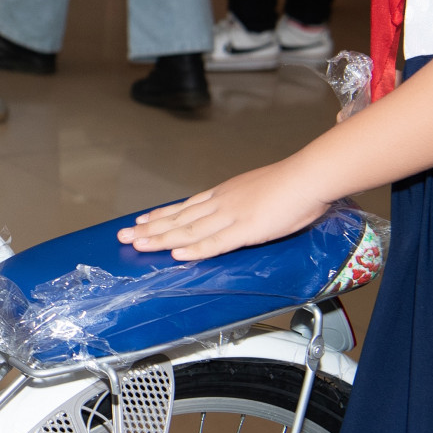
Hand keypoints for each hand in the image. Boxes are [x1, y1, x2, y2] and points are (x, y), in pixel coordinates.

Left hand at [116, 158, 332, 259]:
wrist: (309, 177)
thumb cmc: (292, 185)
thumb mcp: (259, 191)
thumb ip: (246, 204)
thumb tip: (242, 212)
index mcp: (225, 194)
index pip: (186, 207)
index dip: (162, 215)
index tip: (141, 220)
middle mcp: (221, 203)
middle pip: (179, 218)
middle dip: (149, 228)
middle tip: (123, 236)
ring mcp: (231, 216)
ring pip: (188, 231)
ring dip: (161, 239)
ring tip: (138, 245)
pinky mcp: (246, 229)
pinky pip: (215, 242)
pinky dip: (194, 250)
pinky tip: (177, 255)